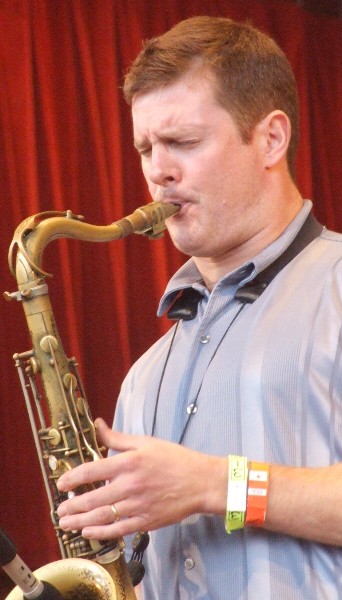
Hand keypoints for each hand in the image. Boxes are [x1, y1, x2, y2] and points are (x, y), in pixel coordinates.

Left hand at [56, 418, 226, 539]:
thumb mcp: (145, 442)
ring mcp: (137, 506)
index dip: (72, 478)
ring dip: (80, 521)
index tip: (62, 483)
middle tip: (60, 509)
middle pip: (93, 499)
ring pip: (102, 517)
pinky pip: (118, 529)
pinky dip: (100, 532)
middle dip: (72, 506)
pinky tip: (89, 532)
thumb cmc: (175, 459)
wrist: (201, 482)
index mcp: (129, 463)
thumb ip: (117, 437)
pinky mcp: (145, 521)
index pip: (92, 471)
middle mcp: (130, 485)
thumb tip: (97, 425)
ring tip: (67, 523)